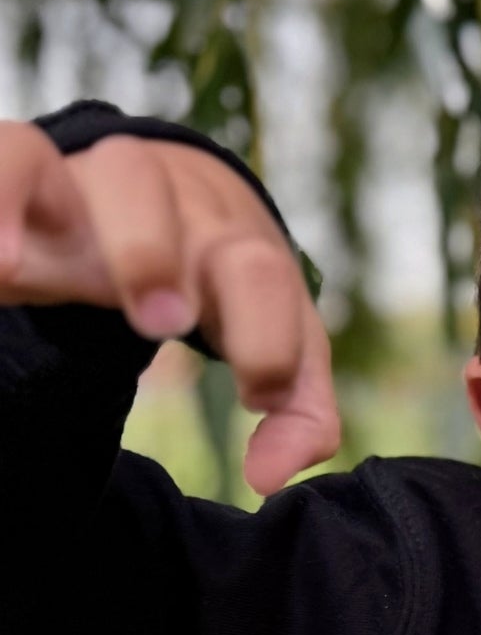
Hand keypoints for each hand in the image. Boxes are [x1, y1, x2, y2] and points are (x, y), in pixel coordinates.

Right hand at [0, 121, 339, 496]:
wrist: (162, 186)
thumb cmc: (220, 281)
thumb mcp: (271, 342)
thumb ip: (296, 411)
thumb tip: (270, 479)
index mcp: (245, 255)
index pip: (272, 283)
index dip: (271, 342)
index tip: (257, 397)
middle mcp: (189, 211)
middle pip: (203, 221)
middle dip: (191, 269)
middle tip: (168, 322)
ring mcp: (114, 183)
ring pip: (126, 173)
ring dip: (119, 234)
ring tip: (77, 290)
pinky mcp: (42, 171)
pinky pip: (18, 154)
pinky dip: (2, 194)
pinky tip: (1, 264)